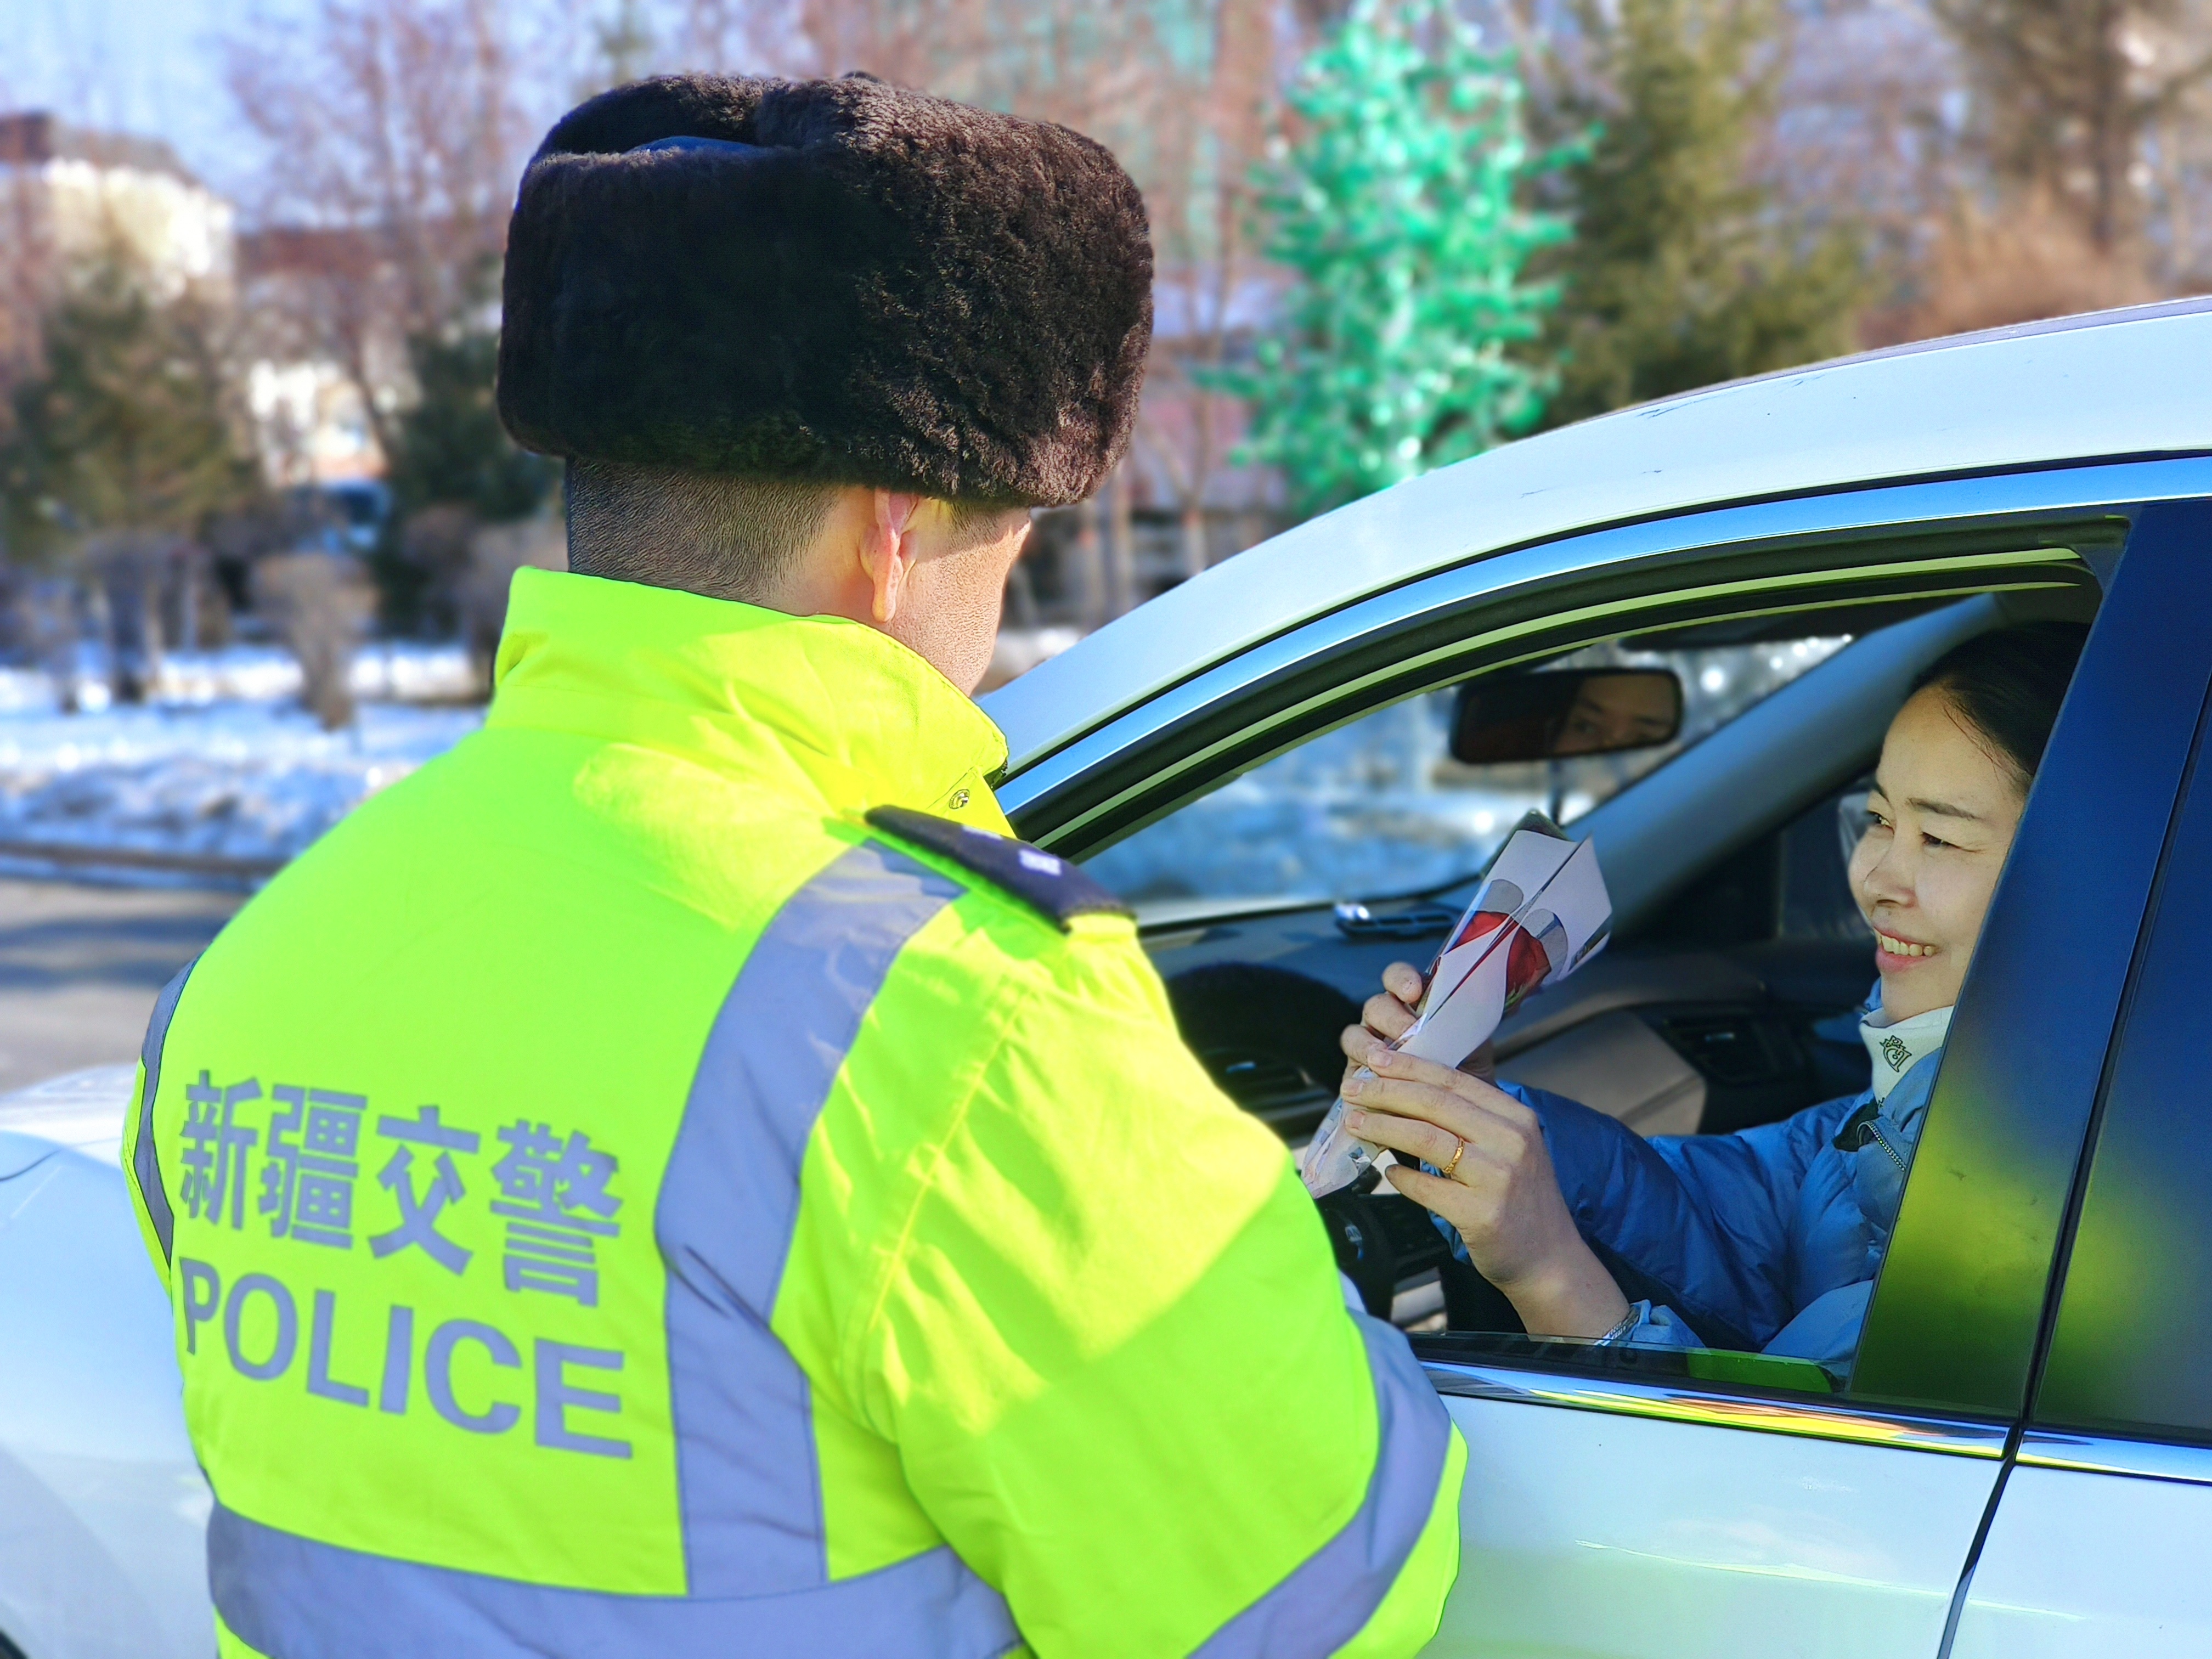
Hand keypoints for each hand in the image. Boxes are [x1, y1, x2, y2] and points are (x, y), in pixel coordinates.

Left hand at [1339, 1028, 1628, 1339]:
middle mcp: (1511, 1141)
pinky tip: (1387, 1172)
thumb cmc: (1519, 1200)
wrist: (1549, 1259)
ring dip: (1384, 1127)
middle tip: (1352, 1089)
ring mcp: (1498, 1178)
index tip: (1375, 1059)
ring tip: (1356, 1122)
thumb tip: (1408, 1094)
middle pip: (1434, 1103)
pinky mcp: (1482, 1214)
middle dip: (1386, 1091)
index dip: (1409, 1067)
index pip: (1453, 1080)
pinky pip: (1427, 1188)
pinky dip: (1401, 1178)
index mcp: (1516, 1117)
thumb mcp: (1508, 1148)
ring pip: (1426, 1139)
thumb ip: (1470, 1121)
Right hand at [1341, 961, 1494, 1084]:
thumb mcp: (1471, 1044)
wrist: (1457, 1114)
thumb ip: (1463, 1022)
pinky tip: (1374, 1079)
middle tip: (1409, 1033)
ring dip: (1368, 1043)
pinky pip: (1349, 1068)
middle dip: (1392, 1018)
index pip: (1398, 978)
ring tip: (1381, 1057)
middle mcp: (1387, 1021)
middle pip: (1377, 1006)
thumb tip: (1468, 1002)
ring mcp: (1368, 1047)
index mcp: (1413, 1004)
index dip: (1402, 979)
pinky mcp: (1357, 1075)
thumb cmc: (1465, 1072)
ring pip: (1354, 1033)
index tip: (1414, 992)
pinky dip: (1360, 1070)